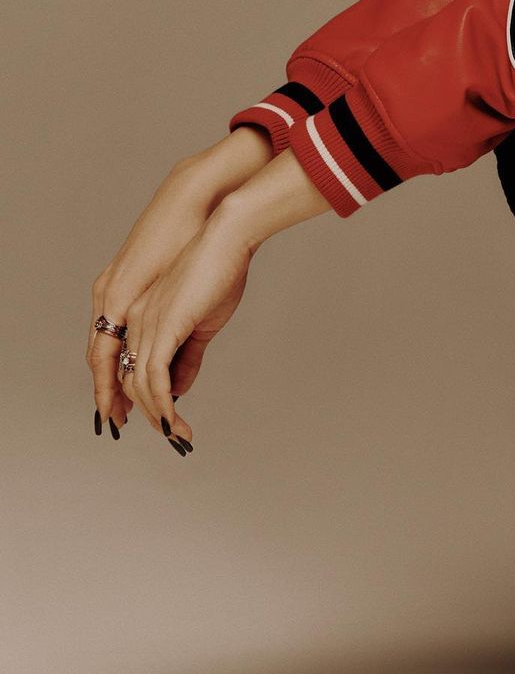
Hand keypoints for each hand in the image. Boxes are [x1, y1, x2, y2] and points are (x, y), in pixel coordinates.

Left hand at [115, 213, 256, 449]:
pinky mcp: (162, 326)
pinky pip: (153, 376)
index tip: (155, 420)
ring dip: (158, 416)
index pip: (128, 365)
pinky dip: (161, 404)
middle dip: (147, 413)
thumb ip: (188, 355)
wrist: (227, 238)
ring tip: (177, 435)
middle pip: (128, 380)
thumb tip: (178, 390)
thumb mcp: (203, 321)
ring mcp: (144, 322)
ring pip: (139, 384)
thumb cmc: (220, 271)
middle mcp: (134, 319)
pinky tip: (171, 421)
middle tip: (171, 435)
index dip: (137, 397)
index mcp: (141, 314)